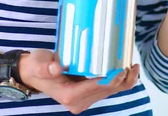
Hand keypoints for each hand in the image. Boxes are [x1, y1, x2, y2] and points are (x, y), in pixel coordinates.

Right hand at [19, 50, 139, 113]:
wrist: (34, 73)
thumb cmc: (37, 66)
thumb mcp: (38, 64)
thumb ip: (45, 67)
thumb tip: (55, 68)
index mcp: (69, 95)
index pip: (95, 88)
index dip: (110, 80)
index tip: (122, 69)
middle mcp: (78, 101)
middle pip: (106, 91)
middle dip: (122, 80)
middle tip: (133, 64)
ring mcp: (84, 99)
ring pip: (110, 92)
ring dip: (124, 81)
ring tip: (133, 66)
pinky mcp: (88, 94)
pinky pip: (107, 89)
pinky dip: (119, 81)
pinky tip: (127, 69)